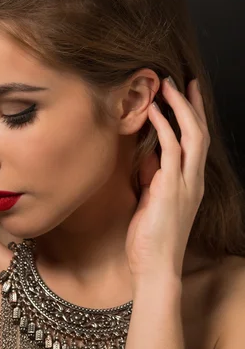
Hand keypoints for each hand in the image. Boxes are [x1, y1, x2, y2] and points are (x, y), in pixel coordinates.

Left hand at [125, 77, 209, 283]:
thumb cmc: (151, 238)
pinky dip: (164, 128)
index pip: (196, 142)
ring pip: (192, 136)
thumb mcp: (152, 200)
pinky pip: (171, 150)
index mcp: (190, 183)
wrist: (155, 267)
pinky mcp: (171, 188)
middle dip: (191, 104)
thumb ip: (154, 178)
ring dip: (179, 108)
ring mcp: (186, 184)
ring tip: (166, 87)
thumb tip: (147, 157)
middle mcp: (193, 180)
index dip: (191, 117)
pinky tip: (154, 113)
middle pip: (200, 132)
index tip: (184, 95)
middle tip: (180, 81)